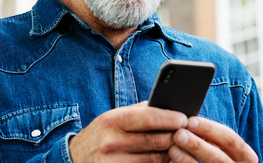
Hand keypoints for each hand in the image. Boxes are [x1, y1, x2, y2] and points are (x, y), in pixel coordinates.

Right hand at [69, 102, 187, 162]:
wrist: (73, 159)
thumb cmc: (101, 135)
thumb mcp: (113, 118)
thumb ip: (139, 112)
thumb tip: (168, 105)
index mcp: (113, 120)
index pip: (148, 117)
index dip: (170, 118)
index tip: (185, 118)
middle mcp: (112, 141)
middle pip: (155, 140)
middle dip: (176, 137)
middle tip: (189, 134)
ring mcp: (114, 162)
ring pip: (155, 159)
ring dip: (172, 154)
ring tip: (182, 147)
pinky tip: (168, 160)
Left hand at [168, 116, 257, 162]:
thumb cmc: (218, 159)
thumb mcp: (223, 149)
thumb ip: (213, 138)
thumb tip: (190, 122)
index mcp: (246, 157)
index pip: (230, 139)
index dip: (211, 129)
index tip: (191, 121)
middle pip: (218, 158)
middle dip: (197, 144)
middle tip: (178, 134)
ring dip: (188, 160)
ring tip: (172, 150)